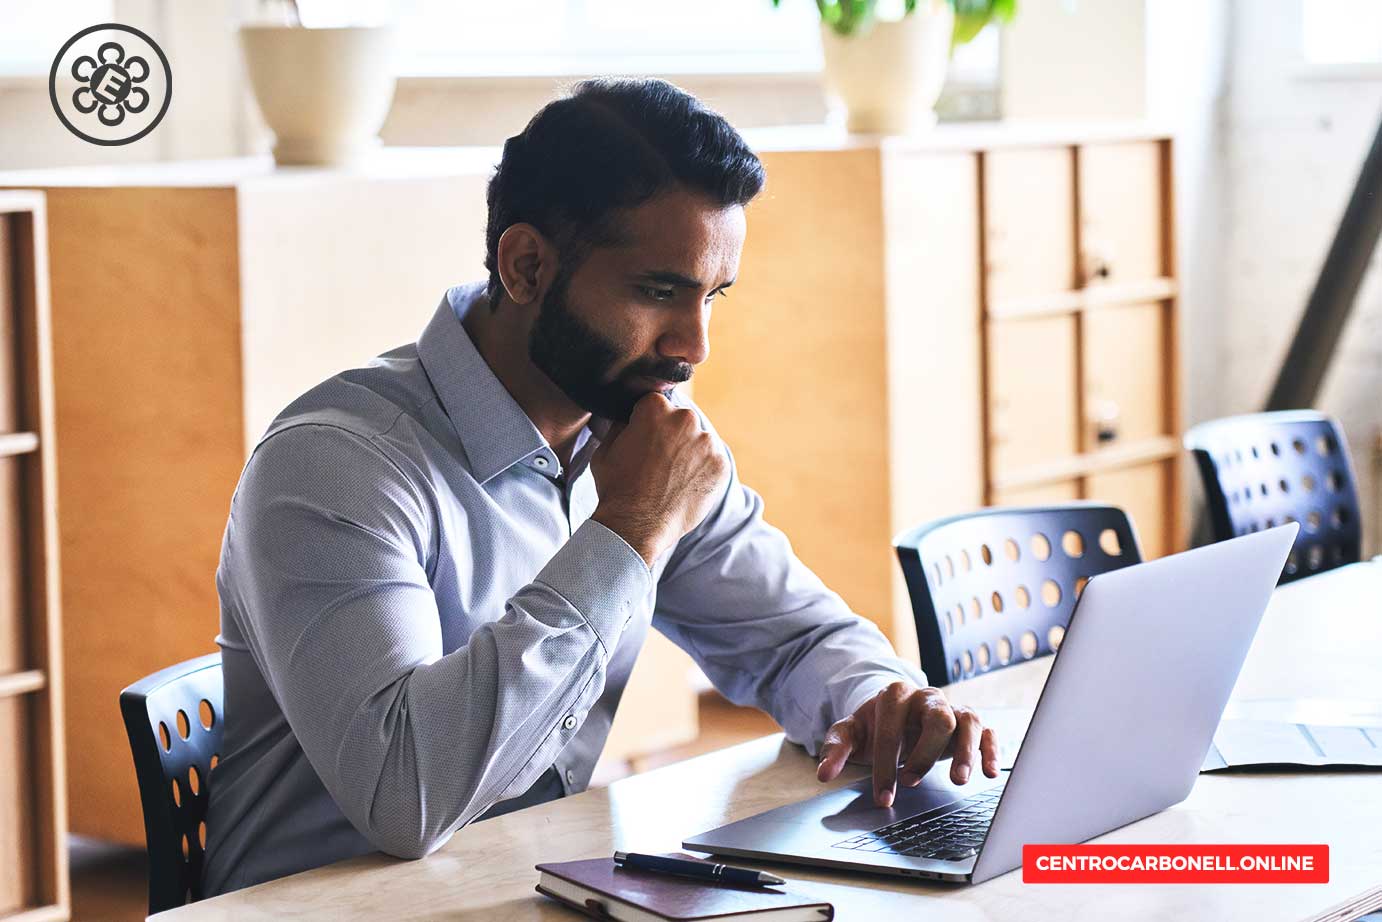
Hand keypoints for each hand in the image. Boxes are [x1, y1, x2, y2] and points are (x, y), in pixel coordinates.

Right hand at [590, 393, 729, 565]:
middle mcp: (684, 418)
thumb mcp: (606, 448)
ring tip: (671, 478)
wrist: (636, 525)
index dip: (648, 424)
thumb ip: (622, 425)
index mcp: (655, 407)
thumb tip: (630, 418)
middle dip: (672, 436)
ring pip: (698, 441)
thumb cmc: (617, 487)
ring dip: (689, 453)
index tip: (644, 441)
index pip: (655, 405)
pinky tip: (684, 487)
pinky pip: (712, 462)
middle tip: (658, 462)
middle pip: (680, 421)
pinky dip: (702, 472)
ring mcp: (706, 441)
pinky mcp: (720, 465)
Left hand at [816, 682, 998, 807]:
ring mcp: (951, 709)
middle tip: (912, 782)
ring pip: (967, 721)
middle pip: (937, 717)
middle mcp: (927, 698)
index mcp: (895, 695)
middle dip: (925, 753)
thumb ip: (836, 748)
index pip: (893, 728)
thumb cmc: (874, 726)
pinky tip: (989, 773)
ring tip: (958, 780)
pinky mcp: (968, 724)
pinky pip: (987, 731)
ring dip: (965, 751)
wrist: (896, 712)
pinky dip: (991, 750)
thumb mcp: (851, 732)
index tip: (884, 795)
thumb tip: (824, 773)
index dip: (886, 763)